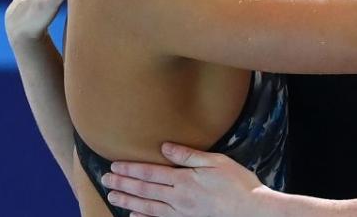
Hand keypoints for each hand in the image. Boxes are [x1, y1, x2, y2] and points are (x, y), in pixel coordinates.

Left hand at [103, 143, 266, 216]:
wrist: (251, 211)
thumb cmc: (239, 184)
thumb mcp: (217, 162)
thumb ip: (189, 156)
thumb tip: (165, 147)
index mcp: (184, 180)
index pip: (151, 173)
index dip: (131, 168)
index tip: (115, 165)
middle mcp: (178, 198)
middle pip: (144, 190)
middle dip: (123, 183)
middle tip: (105, 179)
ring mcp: (181, 213)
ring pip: (147, 206)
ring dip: (128, 200)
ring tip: (112, 195)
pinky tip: (134, 215)